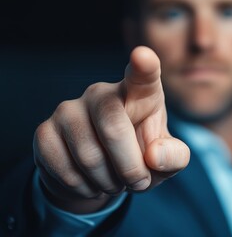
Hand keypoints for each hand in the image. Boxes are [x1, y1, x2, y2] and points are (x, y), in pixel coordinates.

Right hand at [33, 46, 189, 213]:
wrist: (100, 171)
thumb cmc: (138, 156)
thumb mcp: (164, 160)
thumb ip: (174, 157)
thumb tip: (153, 156)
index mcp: (138, 94)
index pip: (143, 75)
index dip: (144, 65)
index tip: (143, 55)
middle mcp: (101, 93)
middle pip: (113, 129)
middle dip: (130, 169)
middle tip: (137, 182)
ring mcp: (68, 110)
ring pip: (89, 156)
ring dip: (108, 183)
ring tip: (114, 181)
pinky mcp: (45, 132)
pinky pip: (65, 171)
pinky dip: (86, 189)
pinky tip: (92, 182)